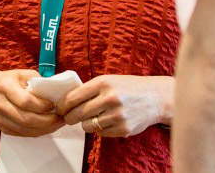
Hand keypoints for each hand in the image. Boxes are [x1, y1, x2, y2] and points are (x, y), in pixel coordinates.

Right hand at [0, 69, 64, 136]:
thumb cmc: (7, 79)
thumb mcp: (22, 73)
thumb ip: (38, 82)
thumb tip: (56, 93)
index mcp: (4, 86)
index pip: (26, 101)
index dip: (42, 106)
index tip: (55, 105)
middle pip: (27, 119)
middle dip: (48, 121)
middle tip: (61, 118)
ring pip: (26, 130)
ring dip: (45, 129)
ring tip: (58, 123)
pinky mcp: (2, 128)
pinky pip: (23, 134)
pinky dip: (37, 132)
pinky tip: (47, 127)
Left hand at [56, 75, 173, 137]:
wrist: (155, 97)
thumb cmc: (128, 87)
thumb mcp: (109, 80)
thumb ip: (89, 89)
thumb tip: (65, 100)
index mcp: (103, 83)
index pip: (73, 97)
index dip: (62, 105)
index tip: (59, 108)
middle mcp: (110, 98)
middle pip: (77, 114)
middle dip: (69, 117)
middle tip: (68, 118)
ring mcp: (117, 115)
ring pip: (88, 126)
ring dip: (86, 124)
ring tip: (92, 118)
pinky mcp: (123, 129)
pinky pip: (101, 133)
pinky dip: (100, 129)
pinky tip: (106, 121)